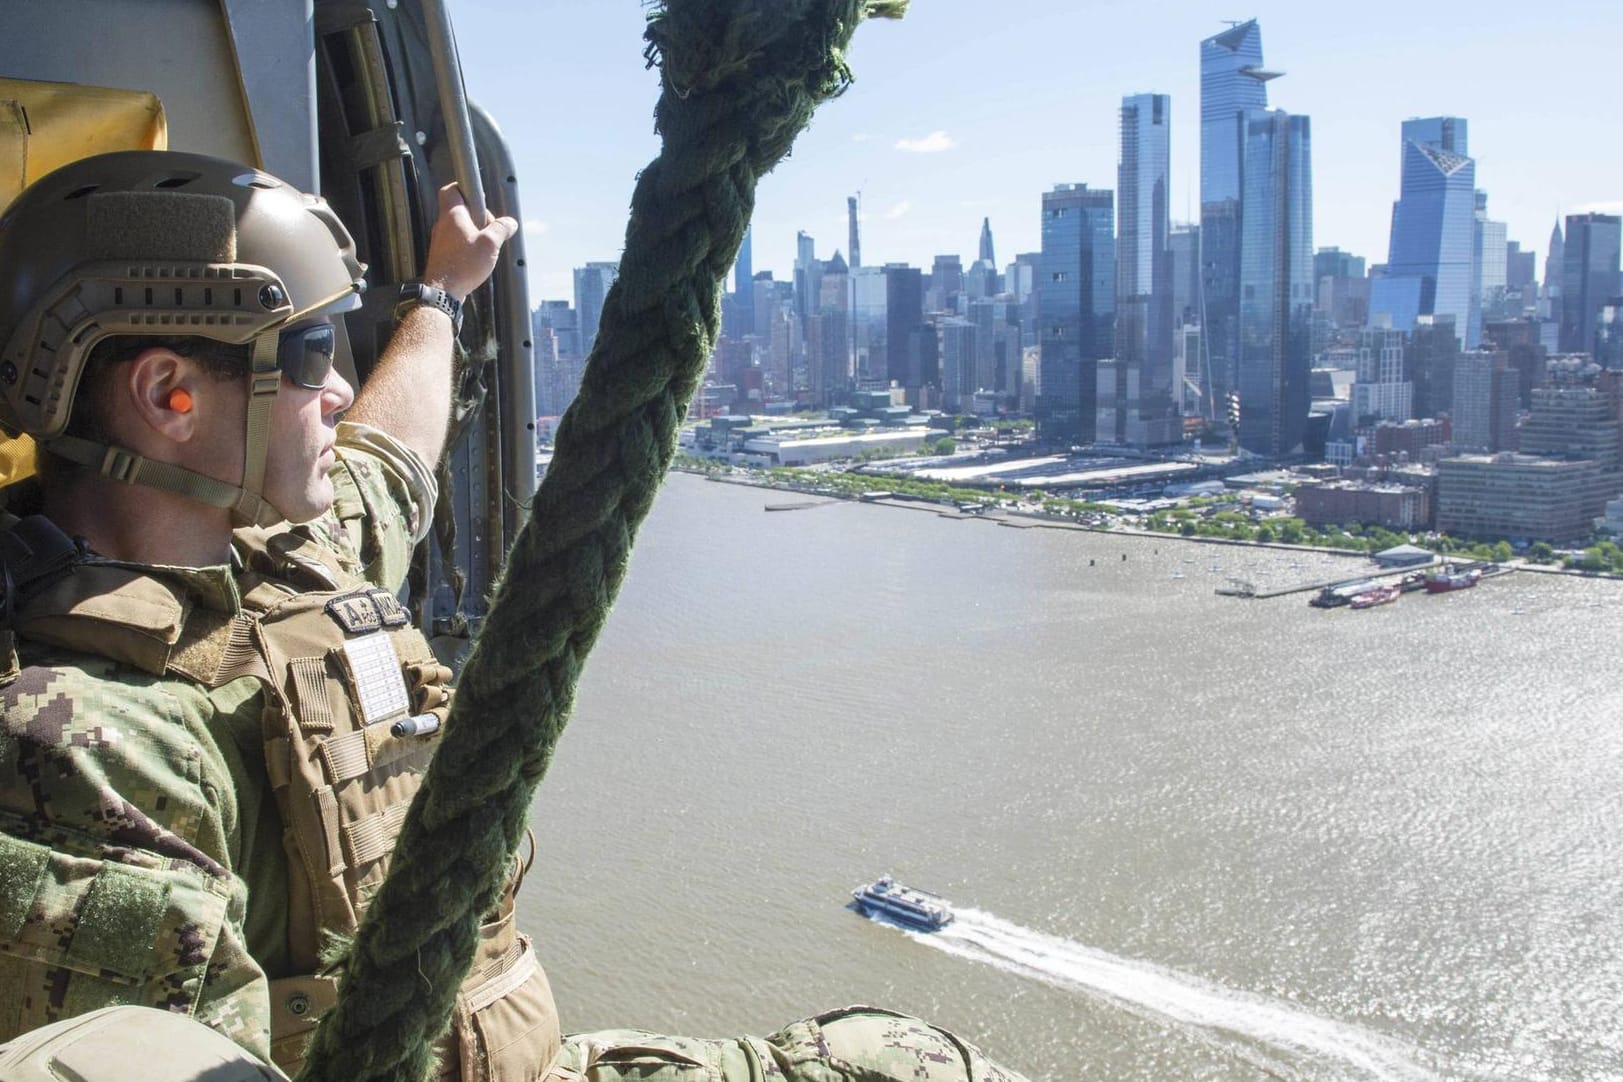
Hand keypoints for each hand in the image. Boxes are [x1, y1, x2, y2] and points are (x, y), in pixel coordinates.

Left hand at [421, 182, 517, 300]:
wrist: (443, 292)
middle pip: (459, 209)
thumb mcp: (491, 244)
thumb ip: (501, 229)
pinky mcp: (442, 255)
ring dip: (473, 232)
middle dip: (477, 215)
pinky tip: (477, 258)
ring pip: (458, 227)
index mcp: (452, 215)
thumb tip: (510, 222)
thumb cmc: (462, 266)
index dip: (464, 187)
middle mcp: (443, 225)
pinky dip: (468, 245)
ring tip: (485, 246)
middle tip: (489, 227)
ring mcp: (441, 240)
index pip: (451, 190)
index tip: (478, 195)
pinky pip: (456, 243)